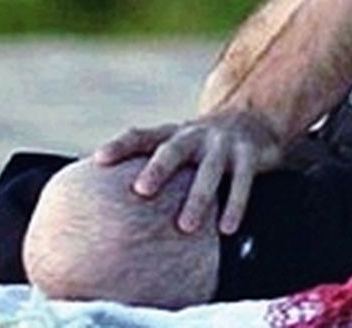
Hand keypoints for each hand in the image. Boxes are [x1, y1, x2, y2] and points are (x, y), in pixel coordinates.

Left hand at [94, 110, 284, 235]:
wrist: (253, 123)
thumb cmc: (200, 148)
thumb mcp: (177, 148)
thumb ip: (148, 167)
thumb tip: (99, 208)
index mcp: (172, 134)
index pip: (141, 135)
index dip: (120, 146)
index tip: (98, 161)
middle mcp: (196, 135)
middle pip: (174, 148)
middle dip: (159, 168)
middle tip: (142, 190)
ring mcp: (223, 143)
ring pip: (210, 169)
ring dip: (198, 197)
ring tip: (186, 226)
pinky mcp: (249, 154)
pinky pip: (243, 180)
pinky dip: (235, 203)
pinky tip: (227, 228)